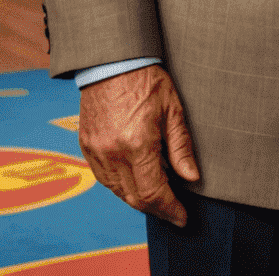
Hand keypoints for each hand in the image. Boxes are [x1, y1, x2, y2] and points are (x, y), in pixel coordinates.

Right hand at [78, 64, 200, 226]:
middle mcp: (113, 153)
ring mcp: (96, 152)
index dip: (169, 209)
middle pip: (135, 198)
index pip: (154, 192)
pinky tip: (136, 179)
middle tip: (174, 210)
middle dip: (156, 208)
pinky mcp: (87, 147)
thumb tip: (191, 177)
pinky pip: (104, 179)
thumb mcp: (173, 109)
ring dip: (139, 199)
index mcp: (137, 144)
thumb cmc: (146, 79)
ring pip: (118, 192)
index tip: (182, 217)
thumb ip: (181, 147)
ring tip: (159, 194)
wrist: (112, 60)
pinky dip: (122, 185)